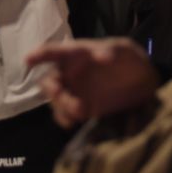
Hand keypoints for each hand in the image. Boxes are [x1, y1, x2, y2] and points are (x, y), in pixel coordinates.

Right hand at [26, 37, 158, 128]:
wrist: (143, 83)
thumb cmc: (130, 60)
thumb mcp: (126, 50)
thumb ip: (113, 51)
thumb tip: (101, 56)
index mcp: (76, 55)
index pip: (54, 52)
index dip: (40, 55)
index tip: (28, 60)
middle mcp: (69, 73)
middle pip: (48, 81)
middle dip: (51, 89)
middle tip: (61, 94)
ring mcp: (73, 92)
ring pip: (54, 101)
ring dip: (61, 106)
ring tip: (80, 111)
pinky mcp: (80, 108)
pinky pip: (64, 115)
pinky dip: (64, 119)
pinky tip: (74, 122)